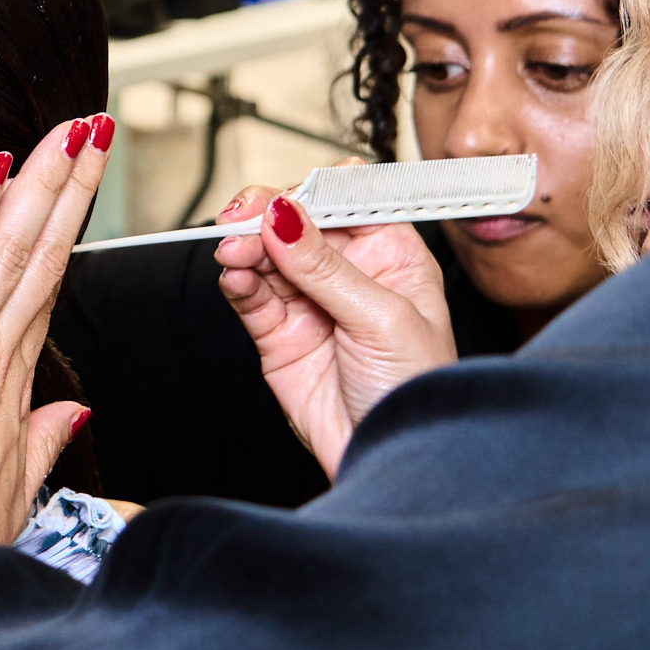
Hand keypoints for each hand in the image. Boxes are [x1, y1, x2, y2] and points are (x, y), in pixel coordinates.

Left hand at [0, 116, 112, 562]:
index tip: (84, 183)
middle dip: (69, 187)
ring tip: (66, 133)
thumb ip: (43, 439)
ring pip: (9, 249)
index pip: (44, 288)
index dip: (67, 230)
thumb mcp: (12, 485)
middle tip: (92, 130)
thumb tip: (72, 413)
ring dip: (39, 183)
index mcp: (11, 384)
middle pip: (41, 254)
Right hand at [215, 183, 455, 477]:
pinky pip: (251, 295)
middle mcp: (350, 272)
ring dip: (245, 246)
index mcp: (392, 254)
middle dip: (267, 215)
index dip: (315, 190)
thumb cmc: (416, 392)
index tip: (289, 197)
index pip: (348, 198)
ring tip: (233, 252)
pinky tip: (236, 276)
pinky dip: (237, 281)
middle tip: (242, 221)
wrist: (389, 459)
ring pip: (266, 254)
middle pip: (297, 221)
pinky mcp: (279, 334)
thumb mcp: (382, 319)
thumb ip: (326, 266)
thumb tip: (285, 215)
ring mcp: (311, 302)